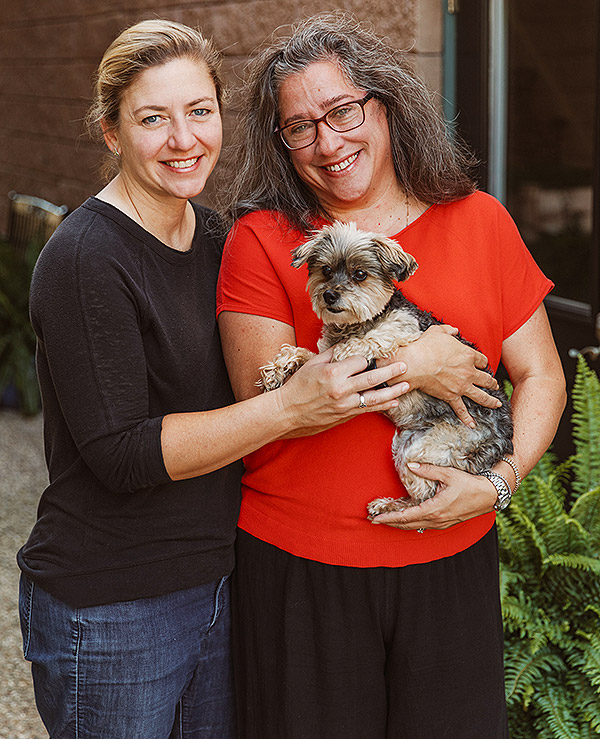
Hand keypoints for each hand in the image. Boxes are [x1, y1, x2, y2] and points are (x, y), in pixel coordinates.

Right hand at [277, 348, 408, 433]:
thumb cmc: (297, 386)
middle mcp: (341, 389)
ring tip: (406, 385)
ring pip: (375, 397)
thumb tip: (347, 344)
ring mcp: (344, 404)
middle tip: (404, 366)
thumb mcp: (312, 364)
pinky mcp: (345, 415)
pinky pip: (368, 409)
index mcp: (333, 373)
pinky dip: (382, 405)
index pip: (360, 361)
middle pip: (373, 378)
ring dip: (393, 391)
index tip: (373, 355)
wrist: (287, 412)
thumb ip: (332, 353)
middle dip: (391, 371)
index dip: (367, 357)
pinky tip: (393, 401)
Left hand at [370, 462, 496, 529]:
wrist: (489, 495)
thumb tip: (411, 465)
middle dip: (390, 523)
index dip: (390, 517)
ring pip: (415, 527)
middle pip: (408, 525)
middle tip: (374, 521)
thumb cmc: (470, 484)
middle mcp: (437, 519)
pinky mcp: (445, 522)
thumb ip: (428, 470)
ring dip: (399, 525)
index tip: (377, 518)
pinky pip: (424, 525)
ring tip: (386, 521)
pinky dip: (411, 524)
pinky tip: (406, 521)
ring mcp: (441, 523)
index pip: (407, 516)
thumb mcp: (448, 474)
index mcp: (435, 509)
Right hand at [394, 325, 500, 426]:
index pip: (482, 360)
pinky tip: (472, 424)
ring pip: (481, 395)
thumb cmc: (425, 346)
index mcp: (468, 355)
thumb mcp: (438, 332)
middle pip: (486, 379)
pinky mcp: (451, 396)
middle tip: (495, 385)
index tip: (482, 364)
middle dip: (492, 382)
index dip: (482, 362)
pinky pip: (461, 409)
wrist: (415, 363)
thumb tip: (454, 330)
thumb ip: (448, 330)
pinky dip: (467, 418)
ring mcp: (462, 386)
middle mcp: (469, 372)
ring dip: (490, 400)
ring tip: (497, 404)